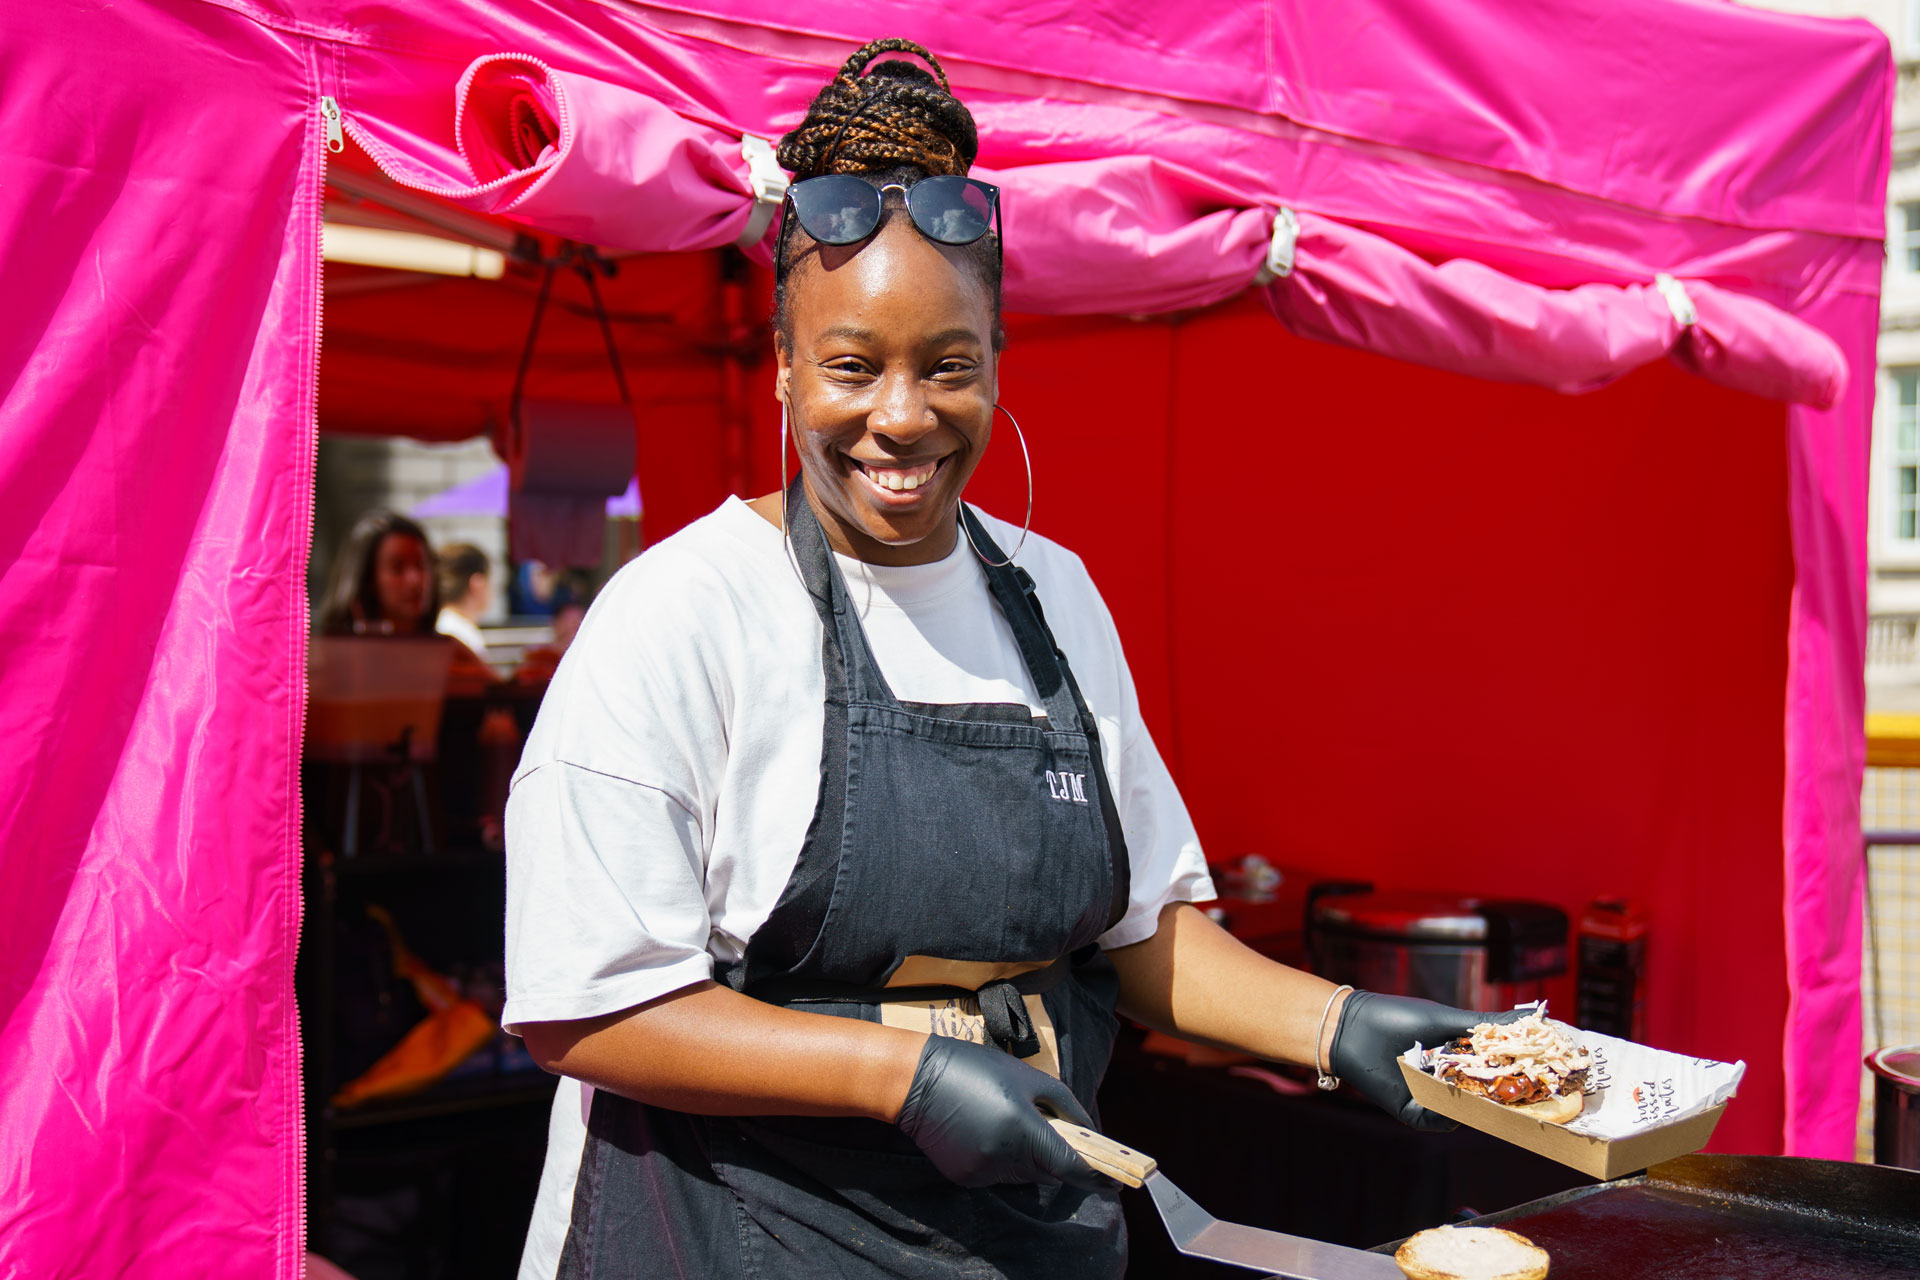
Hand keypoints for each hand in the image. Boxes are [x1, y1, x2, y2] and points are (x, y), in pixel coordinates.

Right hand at [895, 1035, 1107, 1188]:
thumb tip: (1088, 1130)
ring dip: (1029, 1157)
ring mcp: (983, 1173)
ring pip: (1025, 1176)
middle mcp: (1005, 1158)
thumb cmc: (973, 1068)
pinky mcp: (966, 1179)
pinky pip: (1000, 1176)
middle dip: (1055, 1154)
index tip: (1117, 1182)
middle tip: (1045, 1125)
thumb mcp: (1026, 1077)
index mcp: (1023, 1130)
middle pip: (1049, 1171)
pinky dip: (1003, 1159)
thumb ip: (1063, 1105)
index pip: (1071, 1166)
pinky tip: (986, 1130)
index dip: (1097, 1176)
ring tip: (1007, 1120)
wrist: (914, 1080)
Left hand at [1329, 991, 1521, 1129]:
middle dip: (1506, 1099)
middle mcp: (1449, 1084)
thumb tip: (1532, 1019)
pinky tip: (1450, 1098)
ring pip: (1464, 1114)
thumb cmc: (1398, 1018)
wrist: (1353, 1027)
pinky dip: (1446, 1113)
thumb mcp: (1448, 1020)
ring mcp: (1432, 1101)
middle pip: (1485, 1100)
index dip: (1518, 1078)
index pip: (1496, 1076)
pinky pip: (1438, 1122)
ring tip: (1488, 1093)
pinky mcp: (1414, 1114)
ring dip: (1477, 1106)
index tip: (1542, 1076)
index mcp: (1460, 1061)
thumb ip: (1486, 1025)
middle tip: (1530, 1095)